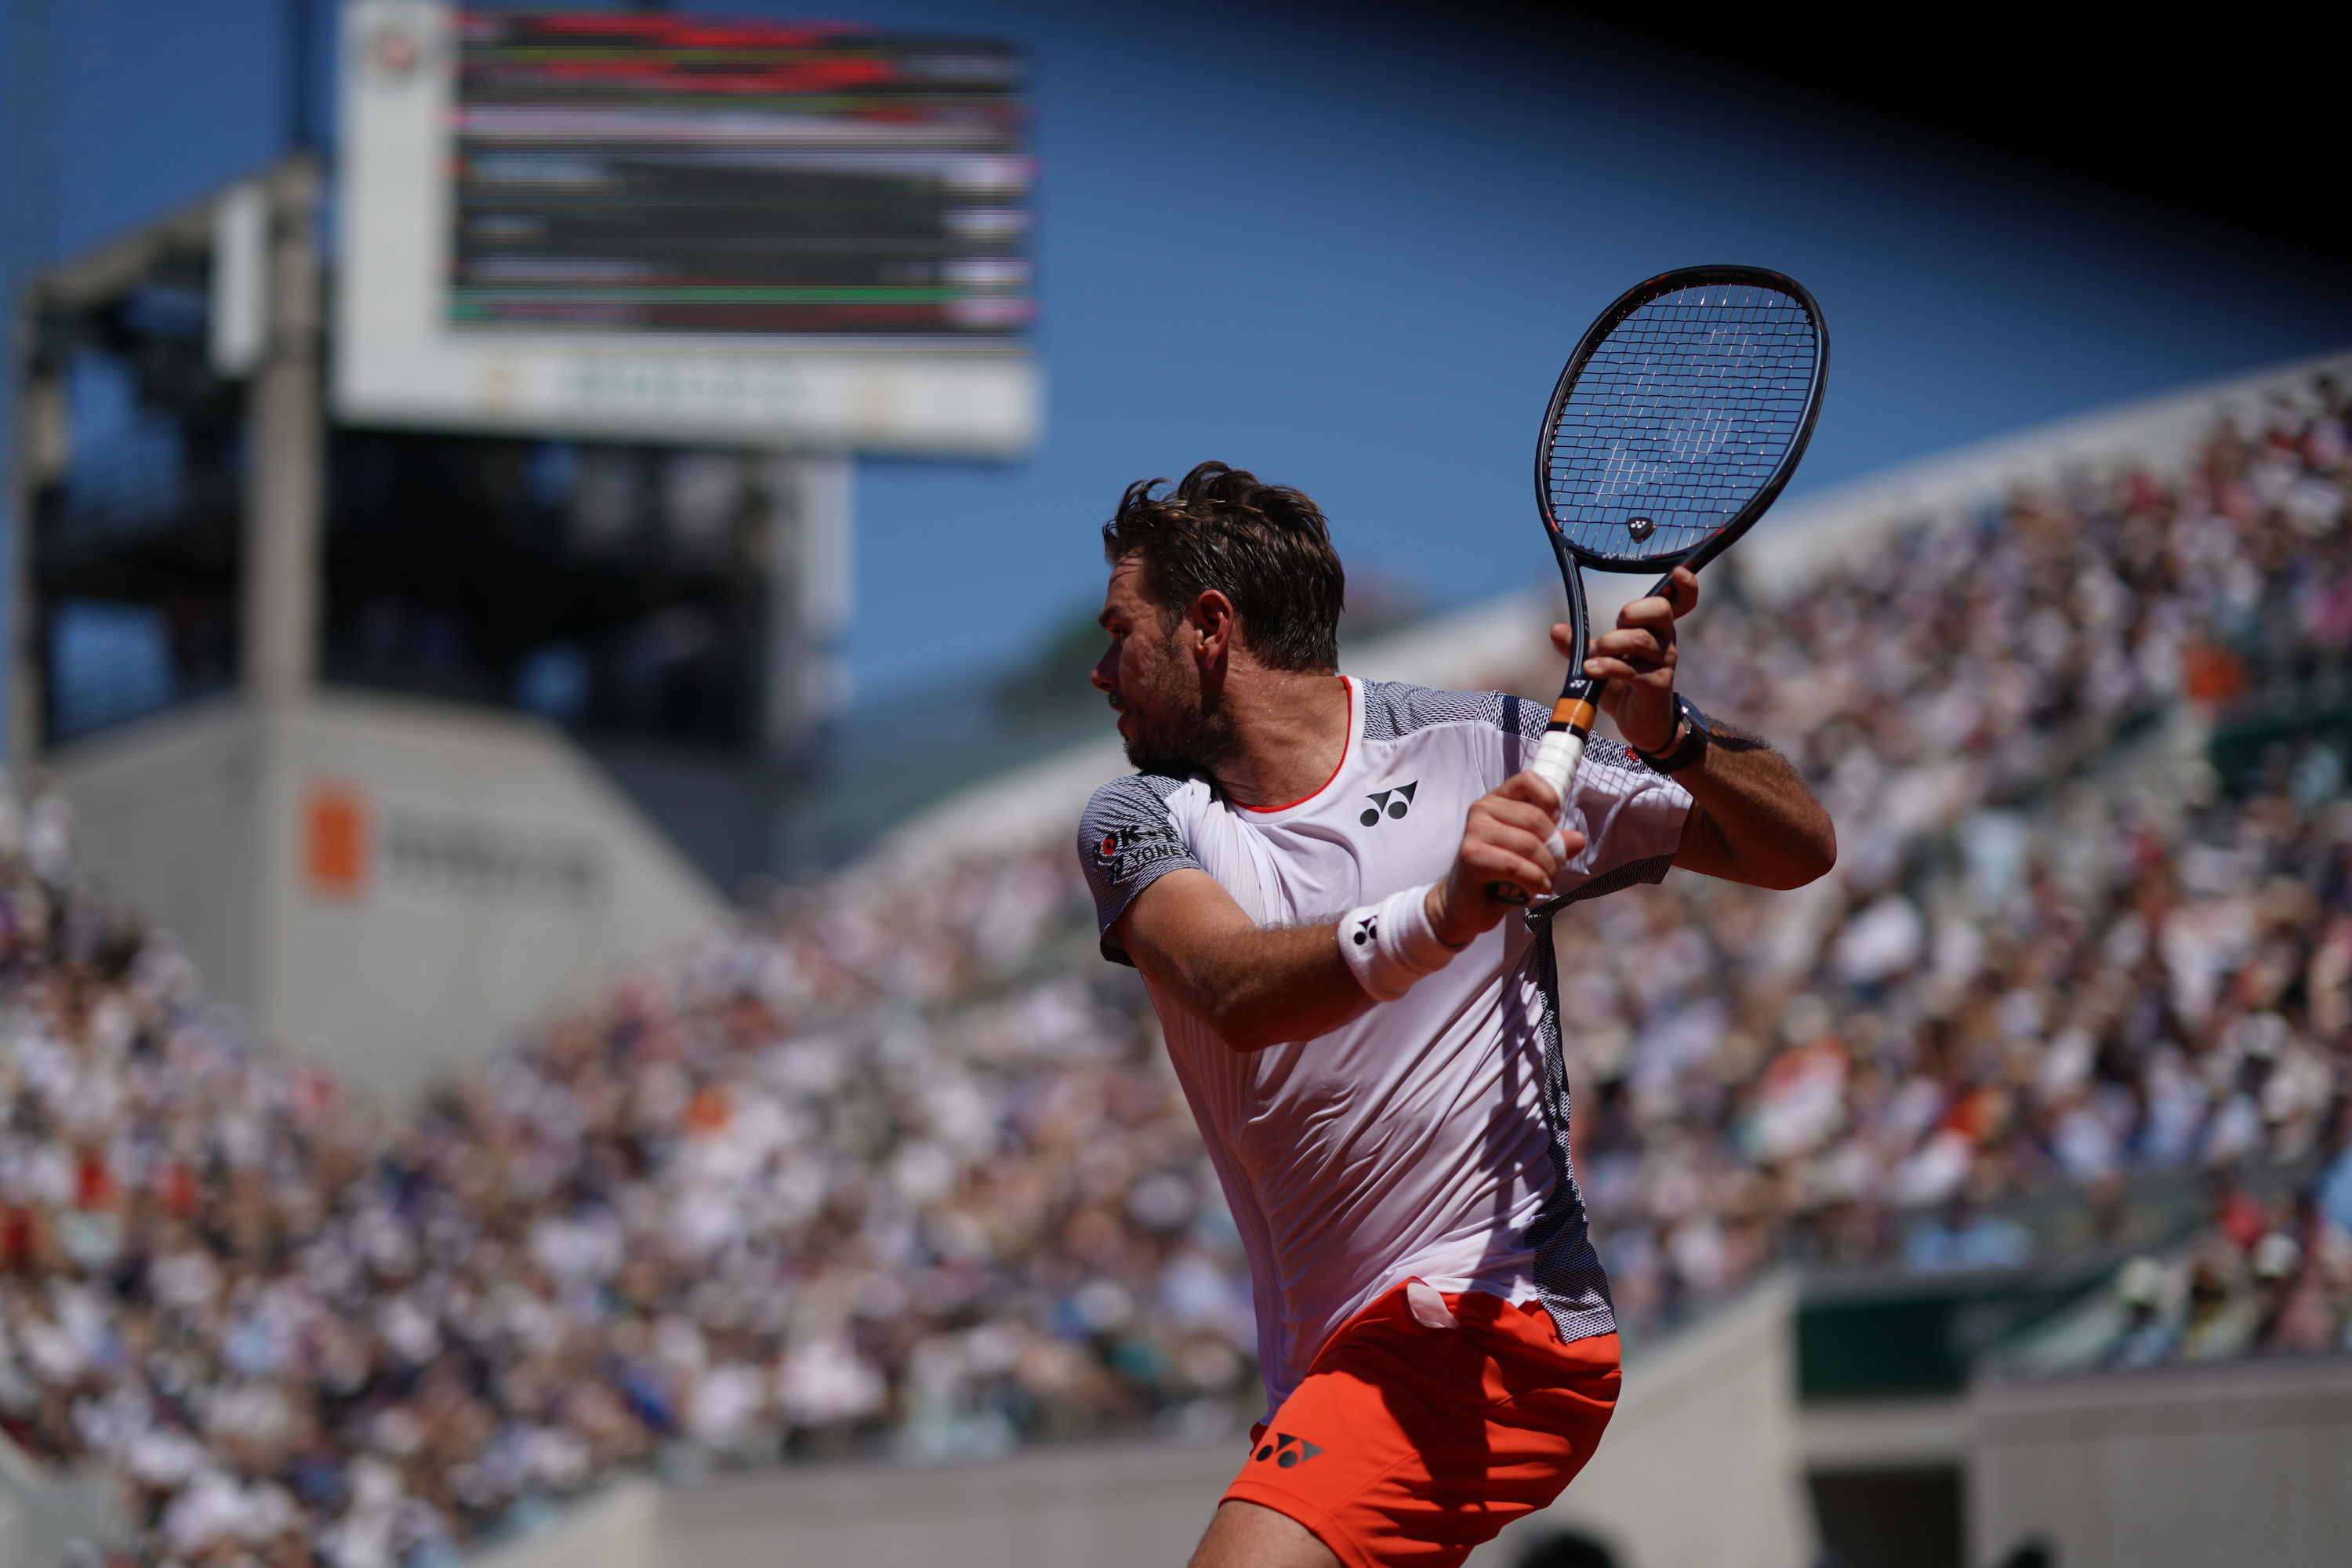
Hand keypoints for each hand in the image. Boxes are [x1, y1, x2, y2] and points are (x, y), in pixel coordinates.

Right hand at [1428, 771, 1585, 945]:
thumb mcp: (1532, 854)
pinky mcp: (1471, 855)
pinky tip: (1536, 889)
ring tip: (1545, 881)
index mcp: (1498, 800)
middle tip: (1554, 868)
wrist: (1467, 903)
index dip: (1550, 800)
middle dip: (1554, 849)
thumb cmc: (1500, 874)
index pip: (1529, 780)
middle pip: (1536, 819)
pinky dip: (1534, 880)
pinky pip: (1515, 865)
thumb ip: (1555, 842)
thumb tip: (1578, 840)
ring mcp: (1474, 830)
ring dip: (1546, 869)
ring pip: (1529, 844)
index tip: (1554, 826)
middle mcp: (1482, 809)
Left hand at [1553, 565, 1696, 754]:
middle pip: (1660, 610)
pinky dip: (1607, 666)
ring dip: (1610, 643)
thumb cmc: (1623, 686)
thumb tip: (1556, 630)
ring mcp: (1664, 663)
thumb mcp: (1599, 661)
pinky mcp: (1657, 685)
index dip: (1685, 586)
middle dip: (1632, 611)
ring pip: (1641, 640)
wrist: (1640, 724)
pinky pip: (1632, 670)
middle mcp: (1665, 641)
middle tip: (1615, 624)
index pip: (1680, 601)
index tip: (1679, 573)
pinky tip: (1592, 669)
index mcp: (1655, 629)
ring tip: (1594, 656)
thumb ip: (1579, 646)